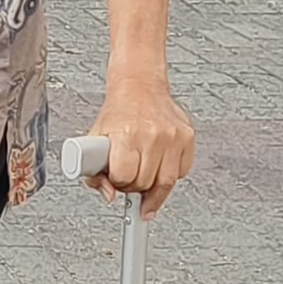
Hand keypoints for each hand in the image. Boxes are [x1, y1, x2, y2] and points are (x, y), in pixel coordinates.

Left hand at [84, 80, 194, 217]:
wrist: (140, 87)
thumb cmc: (118, 113)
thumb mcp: (95, 138)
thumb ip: (94, 172)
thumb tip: (110, 196)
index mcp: (126, 134)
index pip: (124, 177)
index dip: (118, 183)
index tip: (116, 179)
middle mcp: (152, 135)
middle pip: (145, 184)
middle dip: (134, 187)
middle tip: (128, 178)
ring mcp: (173, 137)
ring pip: (166, 183)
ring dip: (153, 188)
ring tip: (143, 178)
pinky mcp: (188, 138)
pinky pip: (181, 172)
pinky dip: (169, 175)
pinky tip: (158, 165)